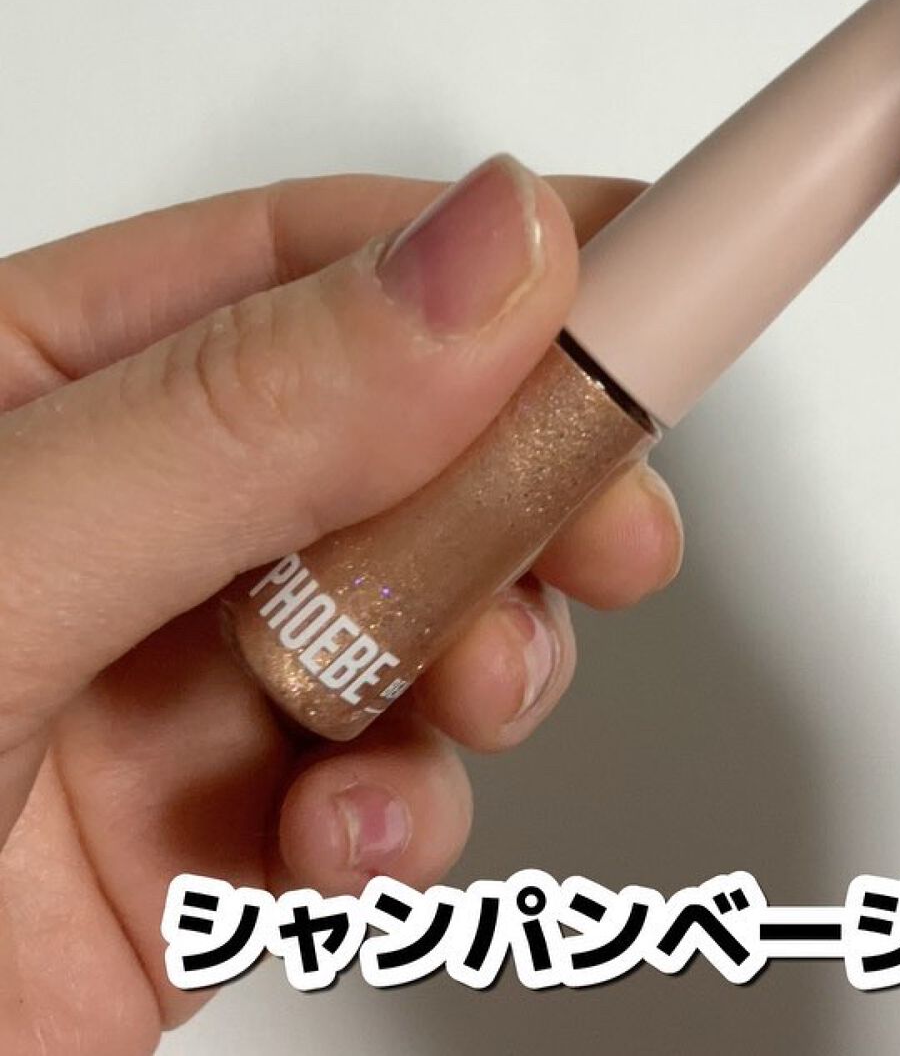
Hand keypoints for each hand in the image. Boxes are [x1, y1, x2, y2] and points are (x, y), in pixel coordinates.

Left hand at [0, 159, 683, 1053]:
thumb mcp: (2, 566)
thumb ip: (248, 415)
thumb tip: (480, 260)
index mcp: (53, 380)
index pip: (321, 257)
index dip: (498, 251)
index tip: (648, 260)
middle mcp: (138, 514)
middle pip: (407, 431)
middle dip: (527, 473)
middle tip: (609, 503)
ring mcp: (189, 672)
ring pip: (426, 608)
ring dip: (484, 651)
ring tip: (470, 686)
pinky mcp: (228, 830)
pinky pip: (386, 782)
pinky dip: (409, 814)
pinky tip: (354, 834)